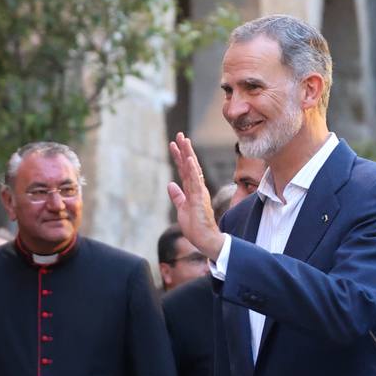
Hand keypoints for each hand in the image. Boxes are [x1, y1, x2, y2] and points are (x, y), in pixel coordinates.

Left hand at [167, 133, 223, 258]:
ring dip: (188, 154)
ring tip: (184, 140)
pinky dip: (191, 169)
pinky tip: (188, 159)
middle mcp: (198, 188)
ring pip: (193, 170)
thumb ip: (177, 196)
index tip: (174, 144)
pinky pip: (195, 182)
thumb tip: (170, 184)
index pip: (185, 171)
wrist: (205, 240)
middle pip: (190, 166)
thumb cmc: (196, 227)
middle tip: (179, 135)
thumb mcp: (182, 209)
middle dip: (185, 150)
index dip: (179, 157)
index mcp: (193, 190)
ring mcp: (199, 192)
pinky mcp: (199, 199)